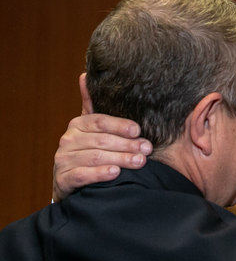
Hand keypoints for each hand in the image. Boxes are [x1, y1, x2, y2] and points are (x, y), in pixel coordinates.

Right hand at [52, 74, 152, 201]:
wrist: (73, 185)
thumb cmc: (91, 152)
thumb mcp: (94, 129)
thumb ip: (93, 105)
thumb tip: (84, 75)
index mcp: (78, 124)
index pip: (100, 121)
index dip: (120, 125)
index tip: (139, 130)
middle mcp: (67, 140)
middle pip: (101, 140)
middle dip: (127, 144)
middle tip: (147, 149)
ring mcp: (63, 160)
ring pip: (94, 157)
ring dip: (120, 159)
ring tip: (140, 161)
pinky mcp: (62, 180)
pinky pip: (81, 175)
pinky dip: (99, 173)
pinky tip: (115, 173)